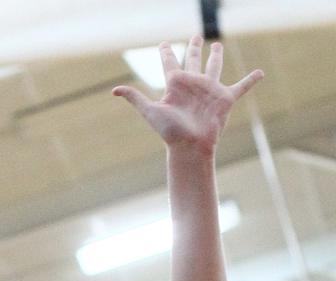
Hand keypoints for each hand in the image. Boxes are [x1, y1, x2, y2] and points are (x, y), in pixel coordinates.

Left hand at [113, 35, 262, 152]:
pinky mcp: (225, 99)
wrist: (190, 147)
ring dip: (215, 57)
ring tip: (216, 46)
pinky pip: (241, 87)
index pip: (169, 63)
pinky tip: (261, 72)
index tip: (163, 44)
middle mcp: (192, 84)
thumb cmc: (170, 132)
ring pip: (214, 67)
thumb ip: (135, 98)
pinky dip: (251, 80)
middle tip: (195, 37)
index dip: (166, 52)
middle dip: (193, 48)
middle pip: (193, 60)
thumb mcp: (150, 112)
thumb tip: (114, 90)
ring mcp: (209, 90)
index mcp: (175, 85)